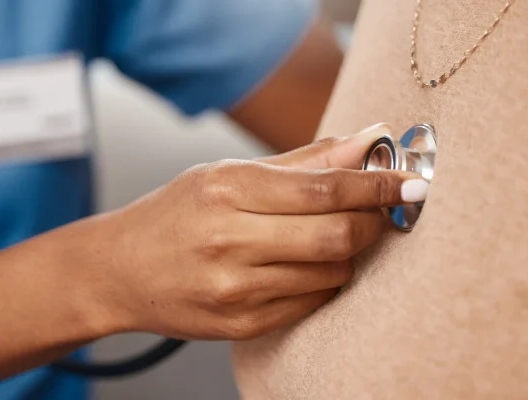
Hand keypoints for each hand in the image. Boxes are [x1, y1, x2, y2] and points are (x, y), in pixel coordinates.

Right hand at [80, 124, 426, 340]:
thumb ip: (302, 161)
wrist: (118, 272)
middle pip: (337, 235)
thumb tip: (367, 141)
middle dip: (373, 222)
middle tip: (380, 211)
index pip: (325, 187)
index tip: (409, 182)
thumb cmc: (174, 215)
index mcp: (226, 190)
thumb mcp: (226, 174)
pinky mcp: (240, 324)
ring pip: (331, 272)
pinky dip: (325, 281)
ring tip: (330, 237)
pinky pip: (312, 302)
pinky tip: (305, 265)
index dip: (377, 185)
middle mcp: (228, 240)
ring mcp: (234, 289)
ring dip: (348, 253)